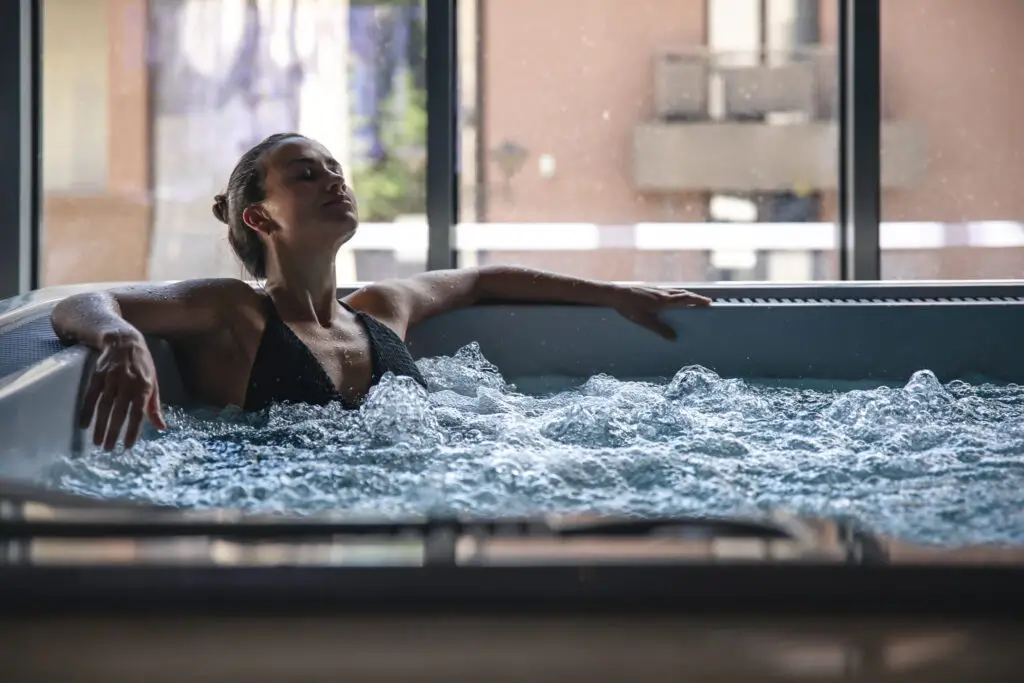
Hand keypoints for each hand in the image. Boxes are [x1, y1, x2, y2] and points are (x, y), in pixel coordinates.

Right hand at [79, 331, 166, 450]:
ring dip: (100, 426)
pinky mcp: (97, 376)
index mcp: (144, 386)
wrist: (123, 340)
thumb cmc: (142, 365)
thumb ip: (154, 406)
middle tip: (108, 449)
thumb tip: (161, 427)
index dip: (133, 430)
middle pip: (119, 412)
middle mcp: (127, 384)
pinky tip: (83, 425)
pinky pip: (90, 396)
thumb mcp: (153, 382)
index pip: (138, 412)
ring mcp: (111, 379)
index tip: (127, 446)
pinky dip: (86, 411)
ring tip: (97, 442)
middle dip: (114, 432)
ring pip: (104, 406)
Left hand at [611, 285, 710, 339]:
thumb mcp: (644, 321)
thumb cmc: (629, 307)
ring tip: (692, 298)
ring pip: (676, 291)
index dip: (697, 300)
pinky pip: (668, 291)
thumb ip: (660, 330)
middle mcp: (662, 293)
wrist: (616, 294)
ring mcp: (656, 290)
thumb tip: (674, 338)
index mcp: (663, 300)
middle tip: (705, 301)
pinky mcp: (650, 289)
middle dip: (695, 297)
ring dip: (686, 294)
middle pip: (683, 293)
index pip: (685, 299)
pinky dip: (676, 293)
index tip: (708, 301)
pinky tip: (672, 297)